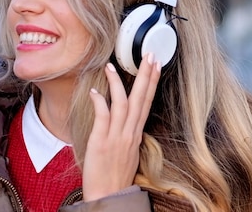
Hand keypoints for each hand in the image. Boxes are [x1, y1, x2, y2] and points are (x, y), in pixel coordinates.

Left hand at [83, 53, 160, 201]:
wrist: (108, 196)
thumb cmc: (115, 176)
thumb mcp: (128, 152)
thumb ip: (127, 133)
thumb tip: (125, 118)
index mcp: (136, 134)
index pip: (146, 103)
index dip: (152, 82)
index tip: (156, 65)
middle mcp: (129, 133)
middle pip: (140, 99)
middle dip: (145, 76)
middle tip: (149, 55)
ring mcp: (116, 137)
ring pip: (121, 104)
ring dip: (117, 83)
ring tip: (110, 66)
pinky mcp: (101, 143)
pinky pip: (102, 118)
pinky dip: (99, 102)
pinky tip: (94, 90)